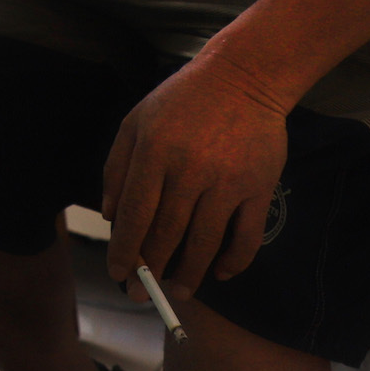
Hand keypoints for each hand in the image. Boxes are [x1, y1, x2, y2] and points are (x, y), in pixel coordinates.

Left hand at [100, 52, 291, 300]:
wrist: (245, 76)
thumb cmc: (182, 100)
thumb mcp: (137, 121)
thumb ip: (117, 167)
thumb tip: (110, 216)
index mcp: (154, 151)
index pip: (134, 215)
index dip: (124, 251)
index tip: (118, 274)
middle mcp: (190, 170)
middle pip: (166, 235)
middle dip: (151, 271)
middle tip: (142, 294)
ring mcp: (228, 182)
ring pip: (204, 243)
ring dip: (189, 274)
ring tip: (179, 291)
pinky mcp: (259, 188)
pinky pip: (246, 238)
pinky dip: (233, 263)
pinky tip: (220, 274)